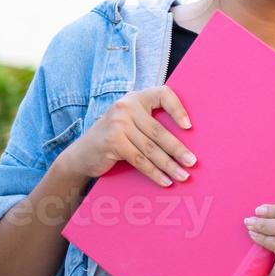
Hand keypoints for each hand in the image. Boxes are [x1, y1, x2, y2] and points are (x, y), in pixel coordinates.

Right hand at [57, 86, 195, 187]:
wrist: (81, 154)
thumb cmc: (115, 138)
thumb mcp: (131, 122)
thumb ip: (151, 122)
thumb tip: (187, 140)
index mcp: (136, 98)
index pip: (163, 94)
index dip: (178, 109)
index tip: (189, 127)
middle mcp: (126, 107)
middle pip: (159, 130)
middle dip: (178, 149)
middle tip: (193, 162)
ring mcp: (118, 124)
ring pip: (151, 148)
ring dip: (169, 165)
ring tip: (183, 175)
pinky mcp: (113, 142)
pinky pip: (140, 160)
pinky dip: (155, 173)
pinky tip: (166, 181)